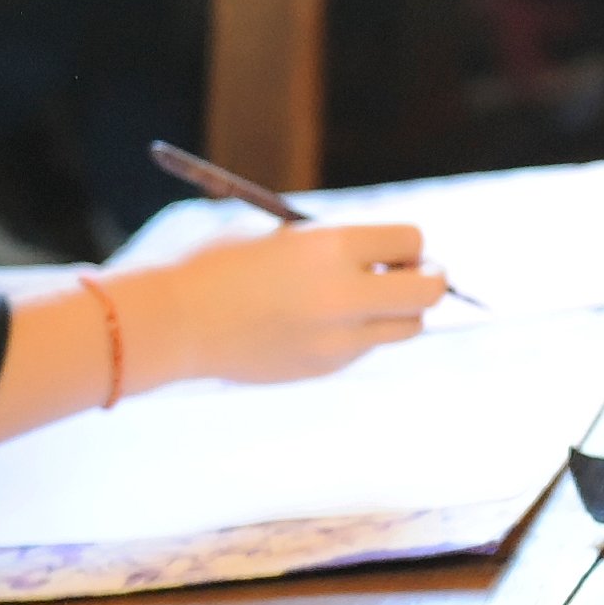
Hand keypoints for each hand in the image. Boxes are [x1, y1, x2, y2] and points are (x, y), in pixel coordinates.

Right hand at [121, 217, 444, 383]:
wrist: (174, 321)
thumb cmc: (217, 264)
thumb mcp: (280, 236)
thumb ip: (333, 244)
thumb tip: (385, 257)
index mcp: (330, 247)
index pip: (411, 241)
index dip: (405, 243)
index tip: (390, 249)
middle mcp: (344, 294)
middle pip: (429, 292)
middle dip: (428, 279)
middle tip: (410, 274)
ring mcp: (338, 339)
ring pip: (407, 327)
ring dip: (396, 310)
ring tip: (360, 299)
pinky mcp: (325, 367)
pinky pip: (364, 348)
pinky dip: (356, 333)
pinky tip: (313, 323)